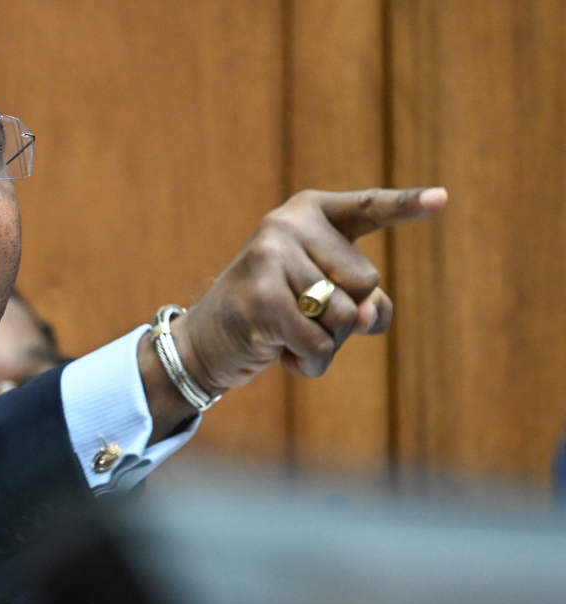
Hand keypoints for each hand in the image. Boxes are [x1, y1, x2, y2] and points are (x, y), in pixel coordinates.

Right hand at [170, 187, 447, 393]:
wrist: (204, 341)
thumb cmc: (275, 314)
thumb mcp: (327, 299)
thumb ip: (367, 301)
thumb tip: (368, 314)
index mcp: (310, 212)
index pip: (369, 208)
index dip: (407, 206)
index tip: (442, 199)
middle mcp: (288, 223)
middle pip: (366, 281)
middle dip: (344, 314)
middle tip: (299, 314)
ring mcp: (271, 256)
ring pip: (344, 316)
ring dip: (325, 342)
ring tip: (286, 331)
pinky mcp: (261, 296)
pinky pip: (318, 342)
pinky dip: (308, 361)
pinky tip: (279, 351)